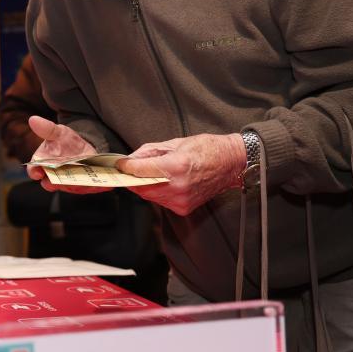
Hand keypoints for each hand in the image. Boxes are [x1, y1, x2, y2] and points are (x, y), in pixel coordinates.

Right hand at [26, 116, 112, 194]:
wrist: (82, 148)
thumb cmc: (64, 141)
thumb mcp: (57, 132)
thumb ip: (46, 128)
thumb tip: (33, 119)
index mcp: (42, 164)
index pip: (34, 170)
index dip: (34, 172)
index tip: (37, 173)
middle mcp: (53, 176)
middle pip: (51, 183)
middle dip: (55, 183)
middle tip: (60, 180)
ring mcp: (68, 183)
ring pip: (70, 187)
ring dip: (75, 185)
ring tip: (82, 181)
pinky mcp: (83, 185)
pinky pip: (88, 188)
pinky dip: (94, 187)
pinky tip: (101, 183)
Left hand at [116, 133, 245, 215]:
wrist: (231, 164)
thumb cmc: (206, 149)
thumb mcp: (175, 143)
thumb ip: (149, 152)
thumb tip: (130, 159)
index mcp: (175, 166)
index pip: (139, 170)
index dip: (126, 167)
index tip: (121, 164)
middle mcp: (178, 186)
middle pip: (140, 187)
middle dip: (133, 178)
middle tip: (130, 170)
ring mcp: (181, 199)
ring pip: (149, 196)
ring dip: (144, 186)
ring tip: (148, 175)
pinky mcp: (184, 208)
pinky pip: (161, 201)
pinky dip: (157, 193)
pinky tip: (164, 183)